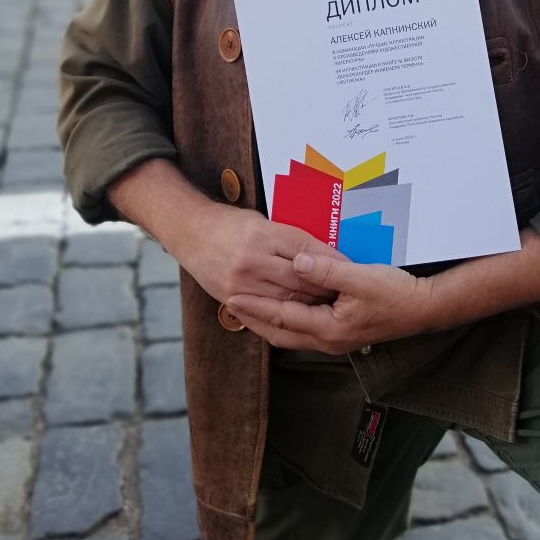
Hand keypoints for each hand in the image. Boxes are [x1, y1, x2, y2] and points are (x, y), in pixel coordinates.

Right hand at [174, 206, 339, 306]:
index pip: (307, 250)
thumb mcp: (263, 221)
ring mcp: (242, 281)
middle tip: (345, 293)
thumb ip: (290, 239)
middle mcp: (254, 258)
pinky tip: (299, 318)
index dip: (331, 260)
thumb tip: (323, 254)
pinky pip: (264, 313)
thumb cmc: (231, 223)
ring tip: (328, 307)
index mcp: (265, 233)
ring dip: (309, 305)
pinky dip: (285, 316)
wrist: (190, 232)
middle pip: (300, 279)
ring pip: (286, 300)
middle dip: (325, 288)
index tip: (348, 267)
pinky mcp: (232, 296)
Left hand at [226, 251, 435, 352]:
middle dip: (254, 320)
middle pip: (280, 334)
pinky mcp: (342, 333)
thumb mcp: (359, 277)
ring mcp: (335, 340)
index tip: (232, 298)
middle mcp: (328, 341)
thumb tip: (295, 262)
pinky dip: (286, 320)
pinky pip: (304, 329)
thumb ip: (325, 271)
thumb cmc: (395, 293)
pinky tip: (282, 307)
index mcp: (329, 329)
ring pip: (291, 334)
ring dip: (268, 322)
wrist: (424, 308)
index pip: (282, 318)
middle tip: (230, 306)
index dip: (256, 308)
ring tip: (248, 309)